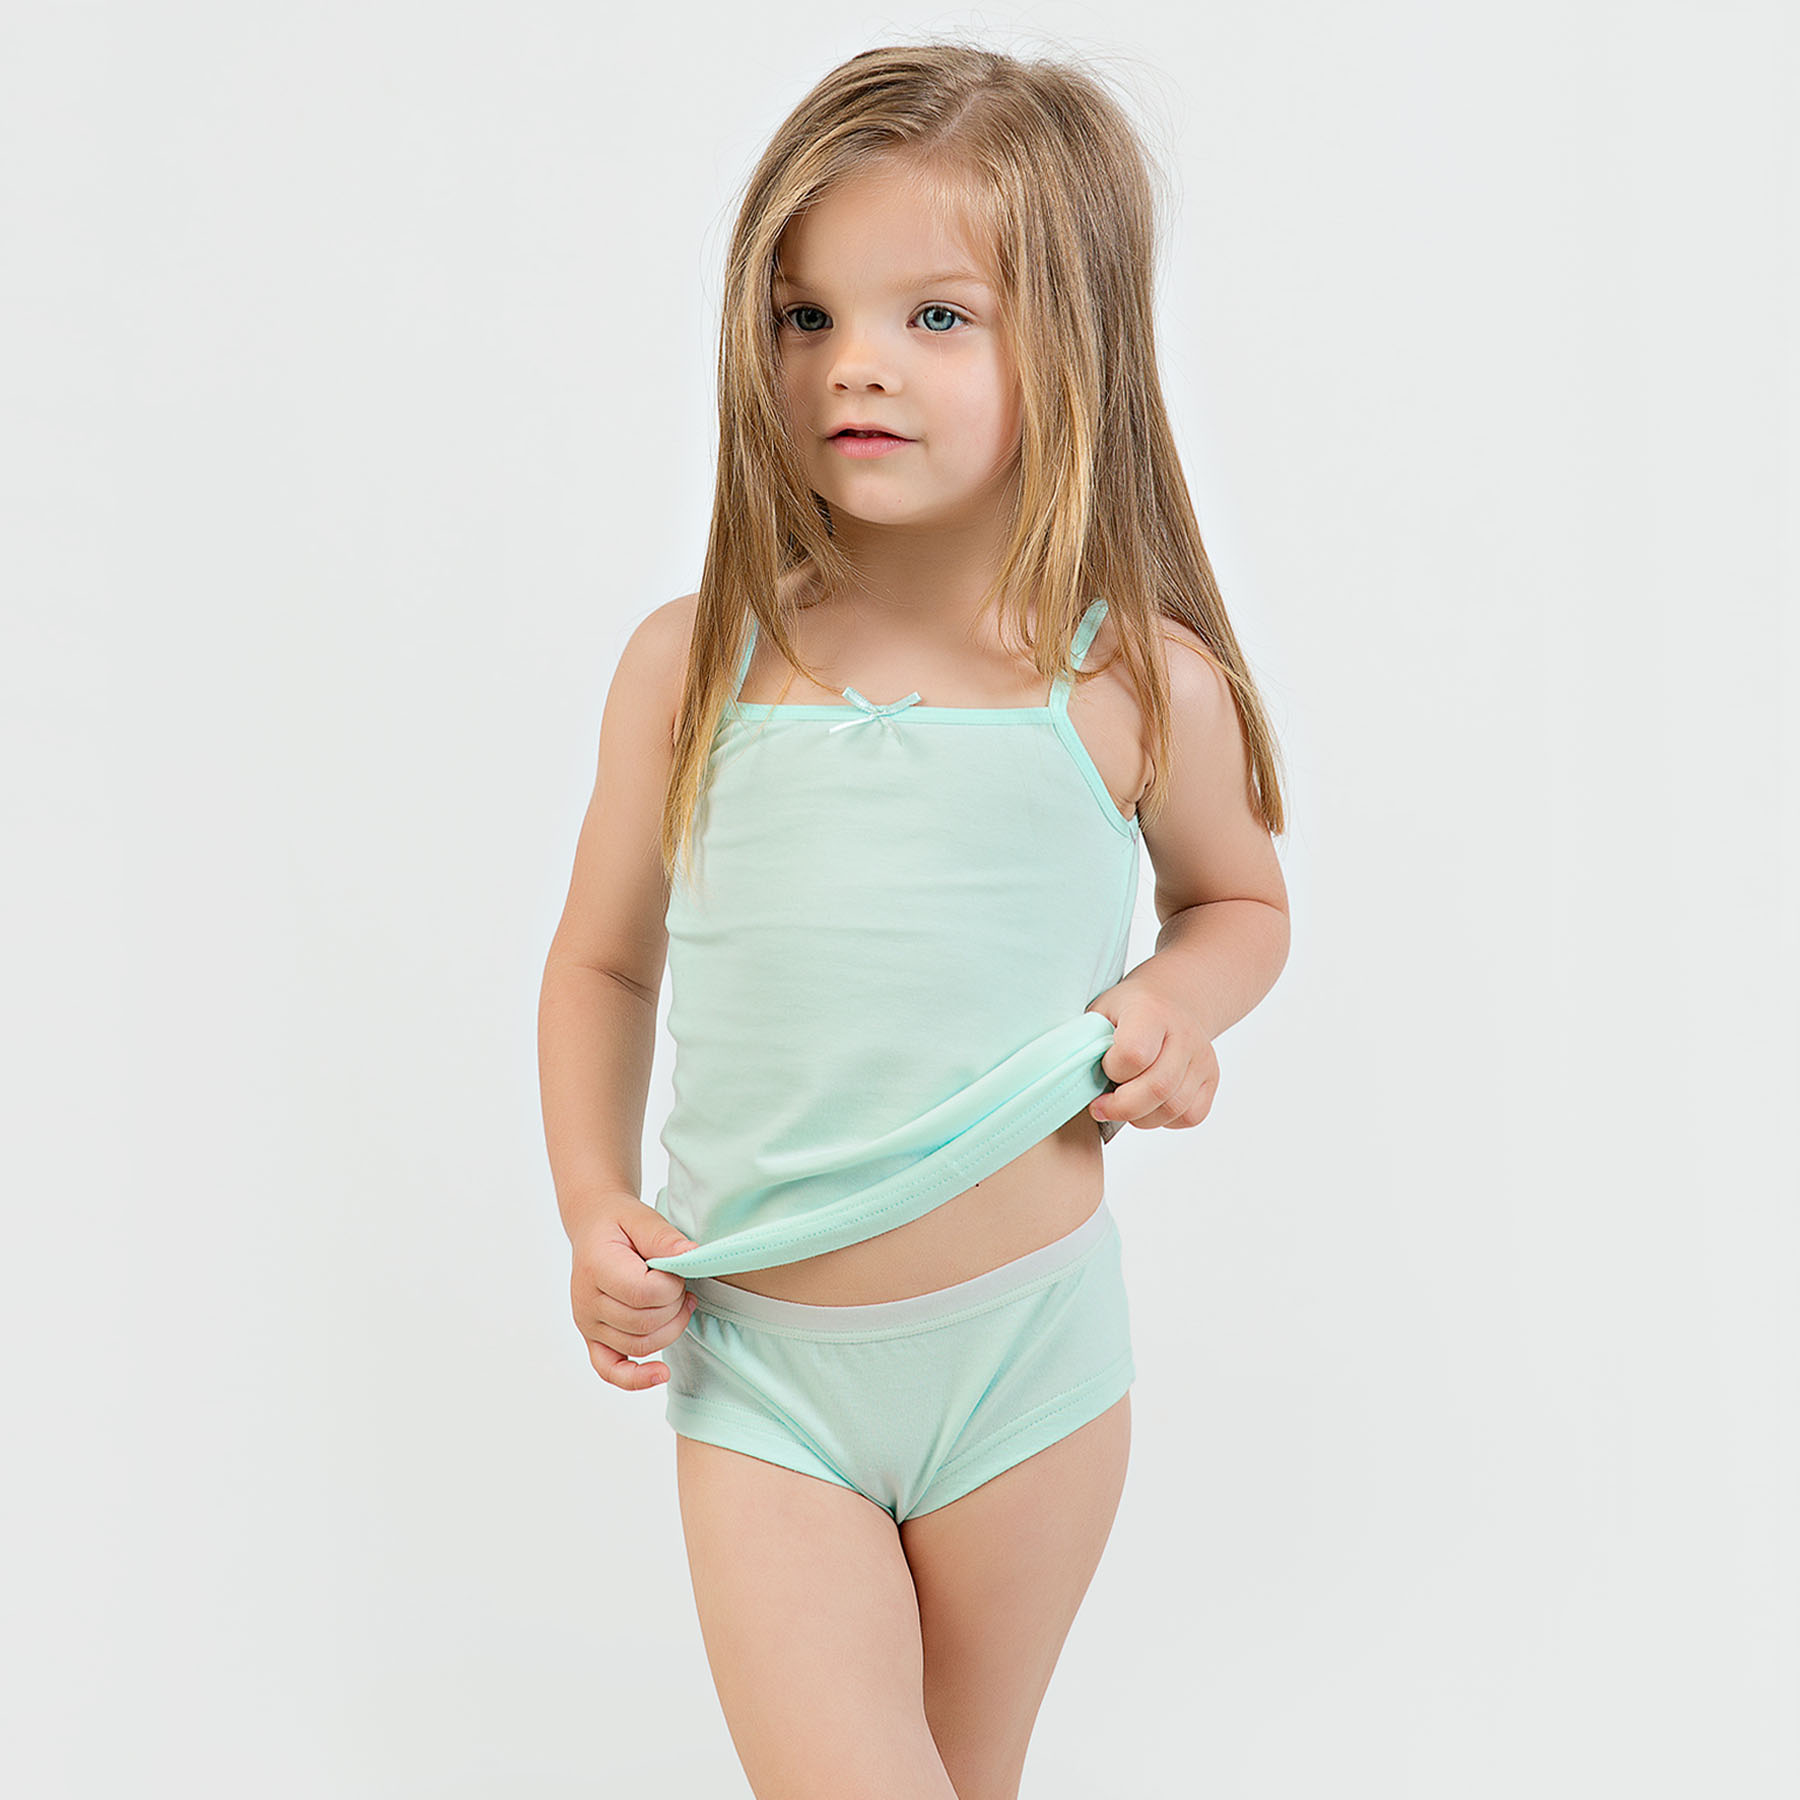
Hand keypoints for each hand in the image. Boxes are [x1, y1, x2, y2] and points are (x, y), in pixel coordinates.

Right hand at [569, 1195, 701, 1391]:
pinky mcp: (593, 1338)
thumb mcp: (642, 1217)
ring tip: (680, 1304)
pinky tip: (661, 1374)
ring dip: (670, 1329)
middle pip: (645, 1323)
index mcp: (596, 1268)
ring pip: (639, 1345)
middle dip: (675, 1305)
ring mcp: (588, 1325)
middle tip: (681, 1283)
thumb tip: (692, 1255)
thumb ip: (665, 1237)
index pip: (644, 1293)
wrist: (595, 1228)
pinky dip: (635, 1378)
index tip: (677, 1267)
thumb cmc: (620, 1223)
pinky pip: (610, 1370)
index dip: (673, 1285)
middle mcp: (586, 1302)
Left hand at [1084, 982, 1218, 1131]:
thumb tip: (1065, 1081)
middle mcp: (1184, 1034)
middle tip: (1101, 1106)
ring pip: (1174, 1108)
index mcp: (1150, 1012)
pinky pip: (1190, 1116)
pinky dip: (1164, 1120)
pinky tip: (1148, 1104)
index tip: (1100, 1067)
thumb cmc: (1123, 1011)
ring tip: (1123, 1103)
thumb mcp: (1097, 1013)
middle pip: (1158, 1088)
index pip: (1134, 1054)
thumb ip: (1084, 1042)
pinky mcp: (1212, 1078)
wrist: (1169, 999)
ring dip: (1141, 1117)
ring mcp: (1202, 1058)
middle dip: (1121, 1107)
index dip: (1111, 1069)